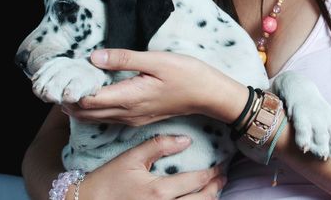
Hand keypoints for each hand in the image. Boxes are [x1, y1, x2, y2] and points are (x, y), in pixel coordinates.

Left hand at [62, 49, 247, 125]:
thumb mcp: (156, 61)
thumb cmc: (186, 75)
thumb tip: (95, 57)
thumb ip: (124, 59)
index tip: (58, 79)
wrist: (207, 95)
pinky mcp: (139, 118)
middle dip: (68, 102)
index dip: (69, 92)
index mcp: (128, 97)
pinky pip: (109, 118)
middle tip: (56, 85)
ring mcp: (133, 119)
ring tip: (68, 91)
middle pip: (87, 113)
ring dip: (79, 107)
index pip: (88, 100)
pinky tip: (92, 97)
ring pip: (96, 118)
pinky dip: (94, 110)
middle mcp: (127, 113)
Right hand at [66, 135, 226, 199]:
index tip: (220, 164)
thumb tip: (185, 140)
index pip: (197, 181)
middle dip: (216, 187)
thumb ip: (158, 146)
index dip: (213, 172)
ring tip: (214, 189)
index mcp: (160, 191)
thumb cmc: (108, 180)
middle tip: (222, 176)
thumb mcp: (131, 158)